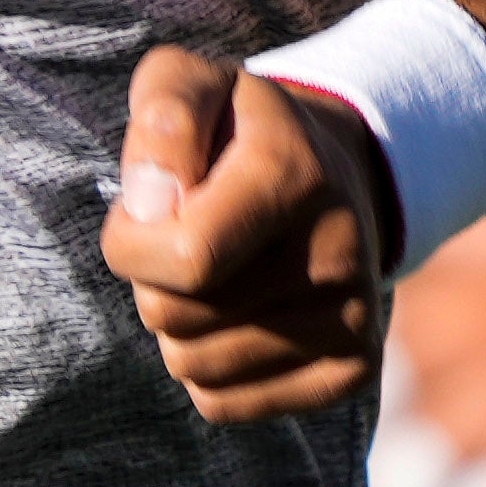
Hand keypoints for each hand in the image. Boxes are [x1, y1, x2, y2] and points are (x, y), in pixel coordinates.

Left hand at [102, 48, 388, 420]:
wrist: (339, 170)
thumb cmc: (237, 130)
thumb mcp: (192, 84)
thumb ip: (163, 116)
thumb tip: (151, 205)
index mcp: (295, 174)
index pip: (187, 259)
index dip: (131, 243)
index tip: (142, 211)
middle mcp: (338, 254)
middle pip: (175, 317)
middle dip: (151, 280)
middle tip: (181, 237)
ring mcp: (354, 321)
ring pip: (193, 367)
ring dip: (177, 324)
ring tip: (211, 272)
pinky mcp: (350, 374)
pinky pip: (222, 403)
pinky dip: (206, 365)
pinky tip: (234, 312)